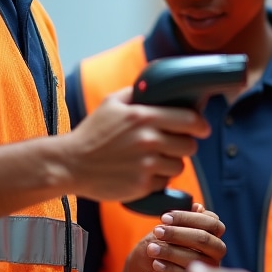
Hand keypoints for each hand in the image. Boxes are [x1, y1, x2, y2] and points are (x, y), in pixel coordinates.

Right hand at [65, 89, 209, 202]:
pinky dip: (157, 180)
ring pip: (179, 166)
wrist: (70, 164)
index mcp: (144, 116)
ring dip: (171, 164)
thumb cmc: (91, 133)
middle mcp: (149, 140)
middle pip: (189, 146)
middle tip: (171, 146)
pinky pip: (164, 182)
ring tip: (154, 160)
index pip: (190, 120)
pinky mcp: (142, 185)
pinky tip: (142, 173)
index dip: (199, 125)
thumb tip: (155, 87)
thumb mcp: (110, 103)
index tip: (200, 128)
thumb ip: (136, 93)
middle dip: (183, 145)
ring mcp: (146, 164)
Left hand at [117, 204, 226, 271]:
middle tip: (157, 232)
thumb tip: (197, 207)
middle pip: (204, 239)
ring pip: (193, 262)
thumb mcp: (166, 231)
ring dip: (170, 254)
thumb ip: (182, 220)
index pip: (211, 222)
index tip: (164, 217)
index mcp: (212, 236)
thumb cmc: (156, 248)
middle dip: (178, 234)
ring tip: (151, 251)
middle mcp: (214, 256)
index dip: (187, 218)